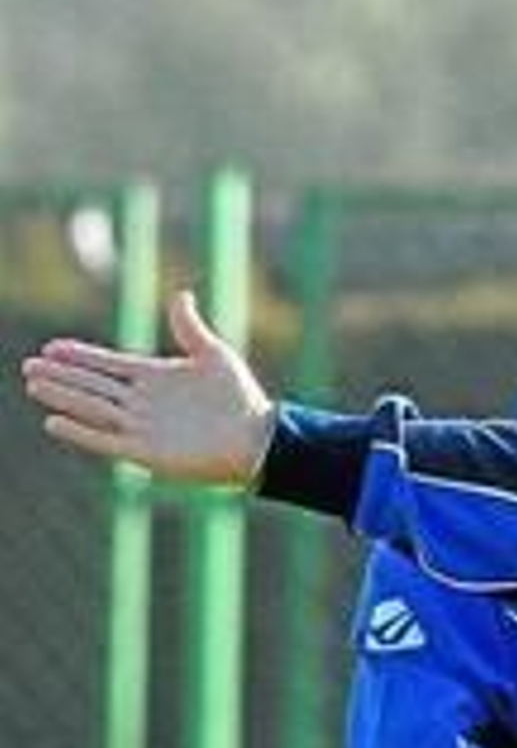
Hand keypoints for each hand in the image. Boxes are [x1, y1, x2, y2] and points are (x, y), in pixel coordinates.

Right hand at [21, 289, 273, 484]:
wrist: (257, 438)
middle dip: (62, 376)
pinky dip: (81, 432)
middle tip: (28, 366)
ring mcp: (143, 428)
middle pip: (93, 386)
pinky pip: (105, 441)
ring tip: (33, 385)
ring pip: (93, 408)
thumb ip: (190, 327)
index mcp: (156, 378)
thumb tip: (181, 295)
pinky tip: (54, 421)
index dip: (81, 356)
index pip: (108, 364)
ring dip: (63, 397)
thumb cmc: (241, 398)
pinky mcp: (147, 453)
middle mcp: (144, 403)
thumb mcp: (215, 355)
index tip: (51, 347)